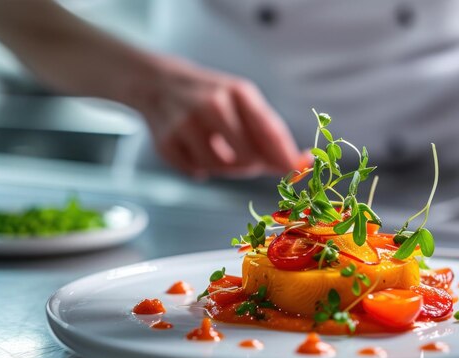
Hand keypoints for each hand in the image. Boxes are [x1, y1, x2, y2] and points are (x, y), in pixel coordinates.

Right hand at [135, 56, 304, 177]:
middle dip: (253, 165)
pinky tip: (196, 150)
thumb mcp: (241, 100)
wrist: (158, 82)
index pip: (270, 130)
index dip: (286, 156)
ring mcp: (187, 123)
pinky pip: (198, 172)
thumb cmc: (210, 96)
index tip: (300, 170)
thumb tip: (295, 166)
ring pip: (222, 168)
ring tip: (219, 150)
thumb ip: (266, 131)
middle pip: (248, 157)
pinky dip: (201, 169)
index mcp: (238, 92)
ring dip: (227, 168)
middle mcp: (213, 105)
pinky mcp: (167, 142)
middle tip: (250, 161)